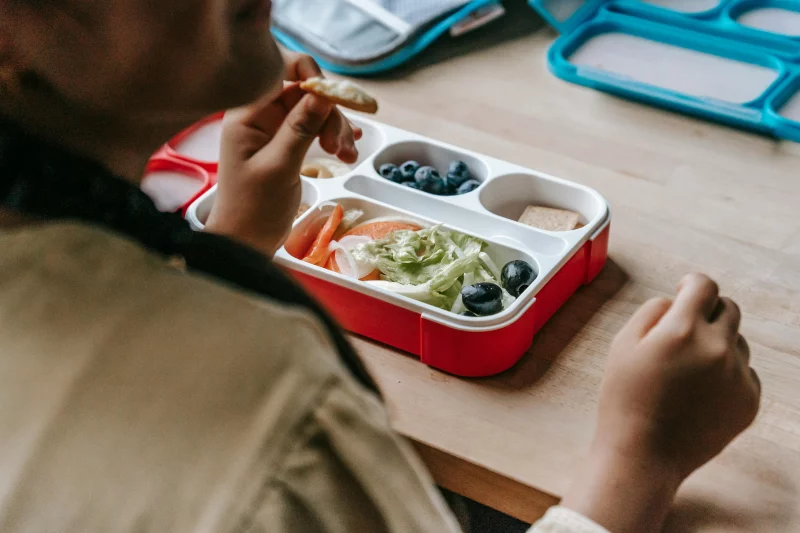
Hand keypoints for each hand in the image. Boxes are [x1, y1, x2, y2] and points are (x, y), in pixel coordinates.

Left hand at [205, 53, 361, 254]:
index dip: (310, 76)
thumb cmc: (253, 209)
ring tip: (347, 157)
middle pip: (305, 93)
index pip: (279, 71)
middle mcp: (261, 115)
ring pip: (314, 112)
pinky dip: (332, 137)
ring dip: (336, 129)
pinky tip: (347, 148)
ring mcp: (274, 130)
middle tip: (340, 148)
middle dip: (329, 113)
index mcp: (248, 113)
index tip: (334, 100)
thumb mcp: (279, 166)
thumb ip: (300, 128)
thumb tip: (324, 93)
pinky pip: (314, 129)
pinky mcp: (286, 144)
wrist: (245, 241)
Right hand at [562, 273, 760, 532]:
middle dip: (708, 311)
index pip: (704, 285)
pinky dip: (727, 374)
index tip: (685, 288)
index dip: (692, 283)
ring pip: (738, 341)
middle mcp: (717, 348)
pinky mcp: (749, 402)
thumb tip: (676, 300)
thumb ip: (651, 312)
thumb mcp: (622, 344)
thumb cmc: (624, 398)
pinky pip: (745, 373)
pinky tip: (700, 392)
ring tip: (688, 369)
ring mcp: (737, 377)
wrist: (642, 455)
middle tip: (685, 329)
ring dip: (718, 343)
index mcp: (683, 330)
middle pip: (728, 308)